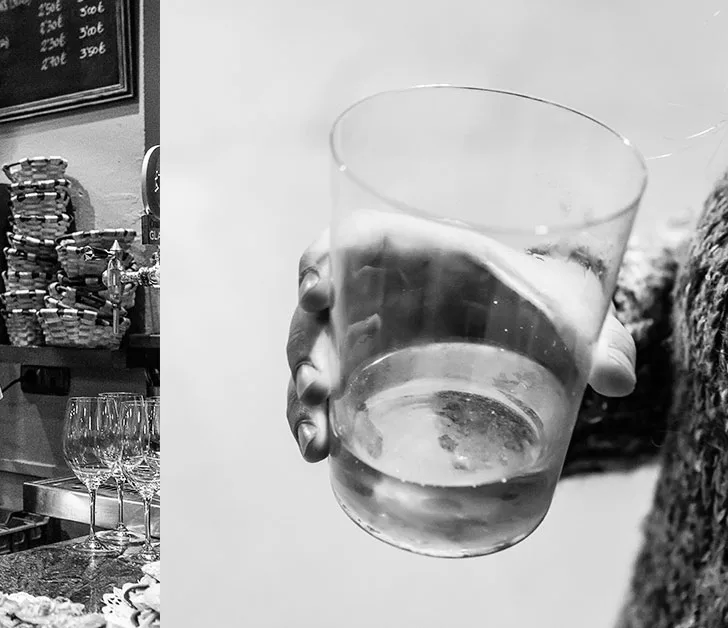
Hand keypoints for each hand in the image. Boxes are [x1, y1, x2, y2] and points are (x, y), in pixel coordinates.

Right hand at [285, 212, 638, 462]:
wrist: (525, 328)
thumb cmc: (532, 297)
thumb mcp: (565, 308)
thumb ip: (594, 335)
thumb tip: (620, 380)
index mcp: (402, 252)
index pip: (339, 245)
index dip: (317, 265)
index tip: (316, 292)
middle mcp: (366, 294)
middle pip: (315, 317)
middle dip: (308, 354)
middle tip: (319, 388)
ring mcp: (355, 341)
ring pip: (310, 364)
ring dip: (302, 401)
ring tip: (315, 441)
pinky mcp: (358, 382)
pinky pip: (322, 398)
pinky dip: (313, 423)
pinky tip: (319, 452)